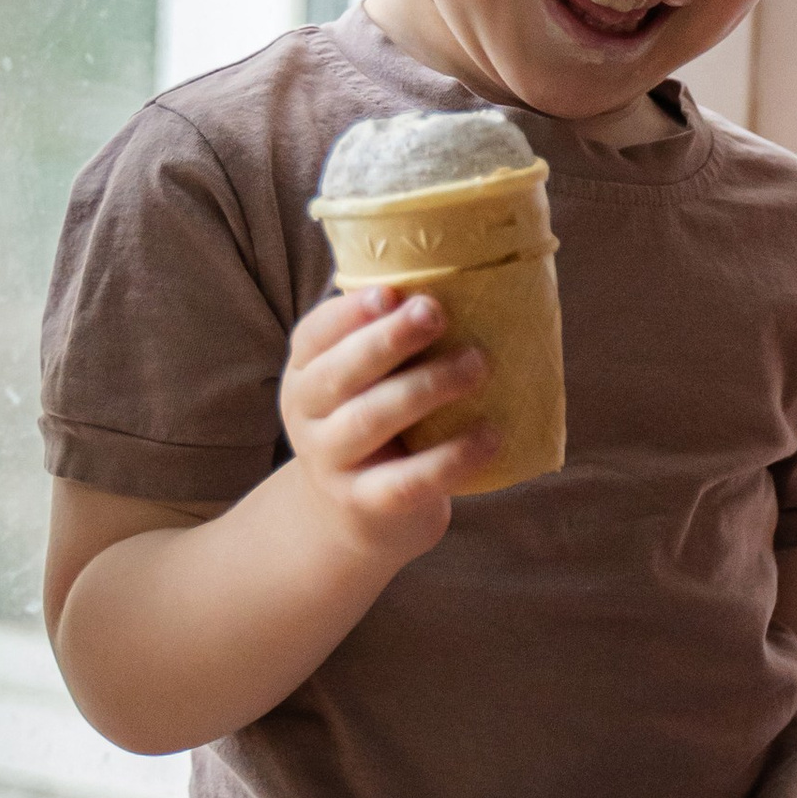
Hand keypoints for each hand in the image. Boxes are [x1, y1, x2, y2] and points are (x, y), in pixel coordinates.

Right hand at [279, 284, 495, 563]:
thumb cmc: (375, 424)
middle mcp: (308, 416)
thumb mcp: (367, 383)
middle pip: (339, 373)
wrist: (355, 518)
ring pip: (371, 419)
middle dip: (387, 340)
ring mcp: (332, 463)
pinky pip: (408, 480)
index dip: (348, 313)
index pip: (313, 335)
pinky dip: (452, 458)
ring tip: (478, 364)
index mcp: (305, 374)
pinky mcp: (367, 504)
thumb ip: (390, 340)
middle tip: (437, 313)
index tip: (390, 291)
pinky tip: (491, 435)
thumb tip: (462, 279)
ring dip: (427, 387)